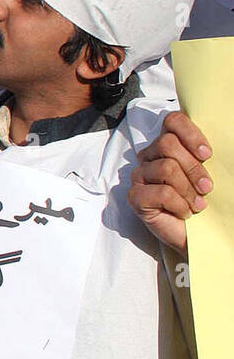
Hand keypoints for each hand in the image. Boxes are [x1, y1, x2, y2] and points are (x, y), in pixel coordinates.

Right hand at [128, 111, 213, 252]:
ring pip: (166, 167)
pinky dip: (178, 204)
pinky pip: (160, 192)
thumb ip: (206, 155)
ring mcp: (141, 176)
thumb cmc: (205, 202)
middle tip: (207, 188)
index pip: (172, 121)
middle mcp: (151, 157)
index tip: (207, 154)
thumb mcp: (211, 173)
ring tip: (197, 205)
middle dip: (194, 168)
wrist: (201, 237)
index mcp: (169, 146)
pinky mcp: (136, 197)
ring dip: (188, 189)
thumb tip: (222, 142)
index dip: (190, 133)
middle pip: (168, 143)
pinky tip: (183, 212)